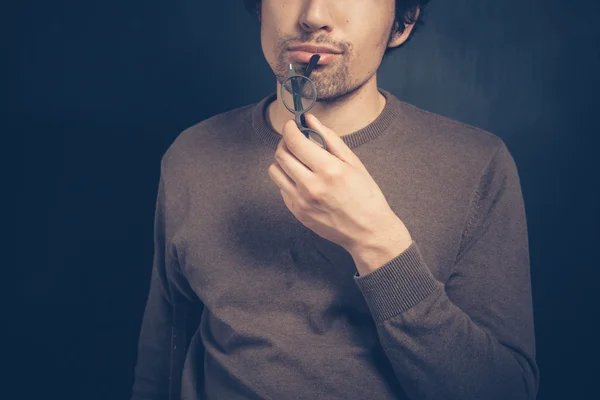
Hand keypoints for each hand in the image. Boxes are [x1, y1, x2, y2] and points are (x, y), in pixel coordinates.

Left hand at [268, 113, 410, 253]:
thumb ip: (329, 138)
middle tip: (295, 141)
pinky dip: (288, 178)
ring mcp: (301, 202)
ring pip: (275, 171)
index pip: (295, 142)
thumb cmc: (366, 195)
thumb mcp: (353, 162)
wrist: (368, 231)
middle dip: (285, 142)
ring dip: (282, 160)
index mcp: (328, 170)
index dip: (289, 129)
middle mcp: (311, 186)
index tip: (292, 125)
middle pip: (281, 155)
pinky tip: (302, 178)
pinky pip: (281, 188)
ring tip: (297, 159)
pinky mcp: (297, 213)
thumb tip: (310, 120)